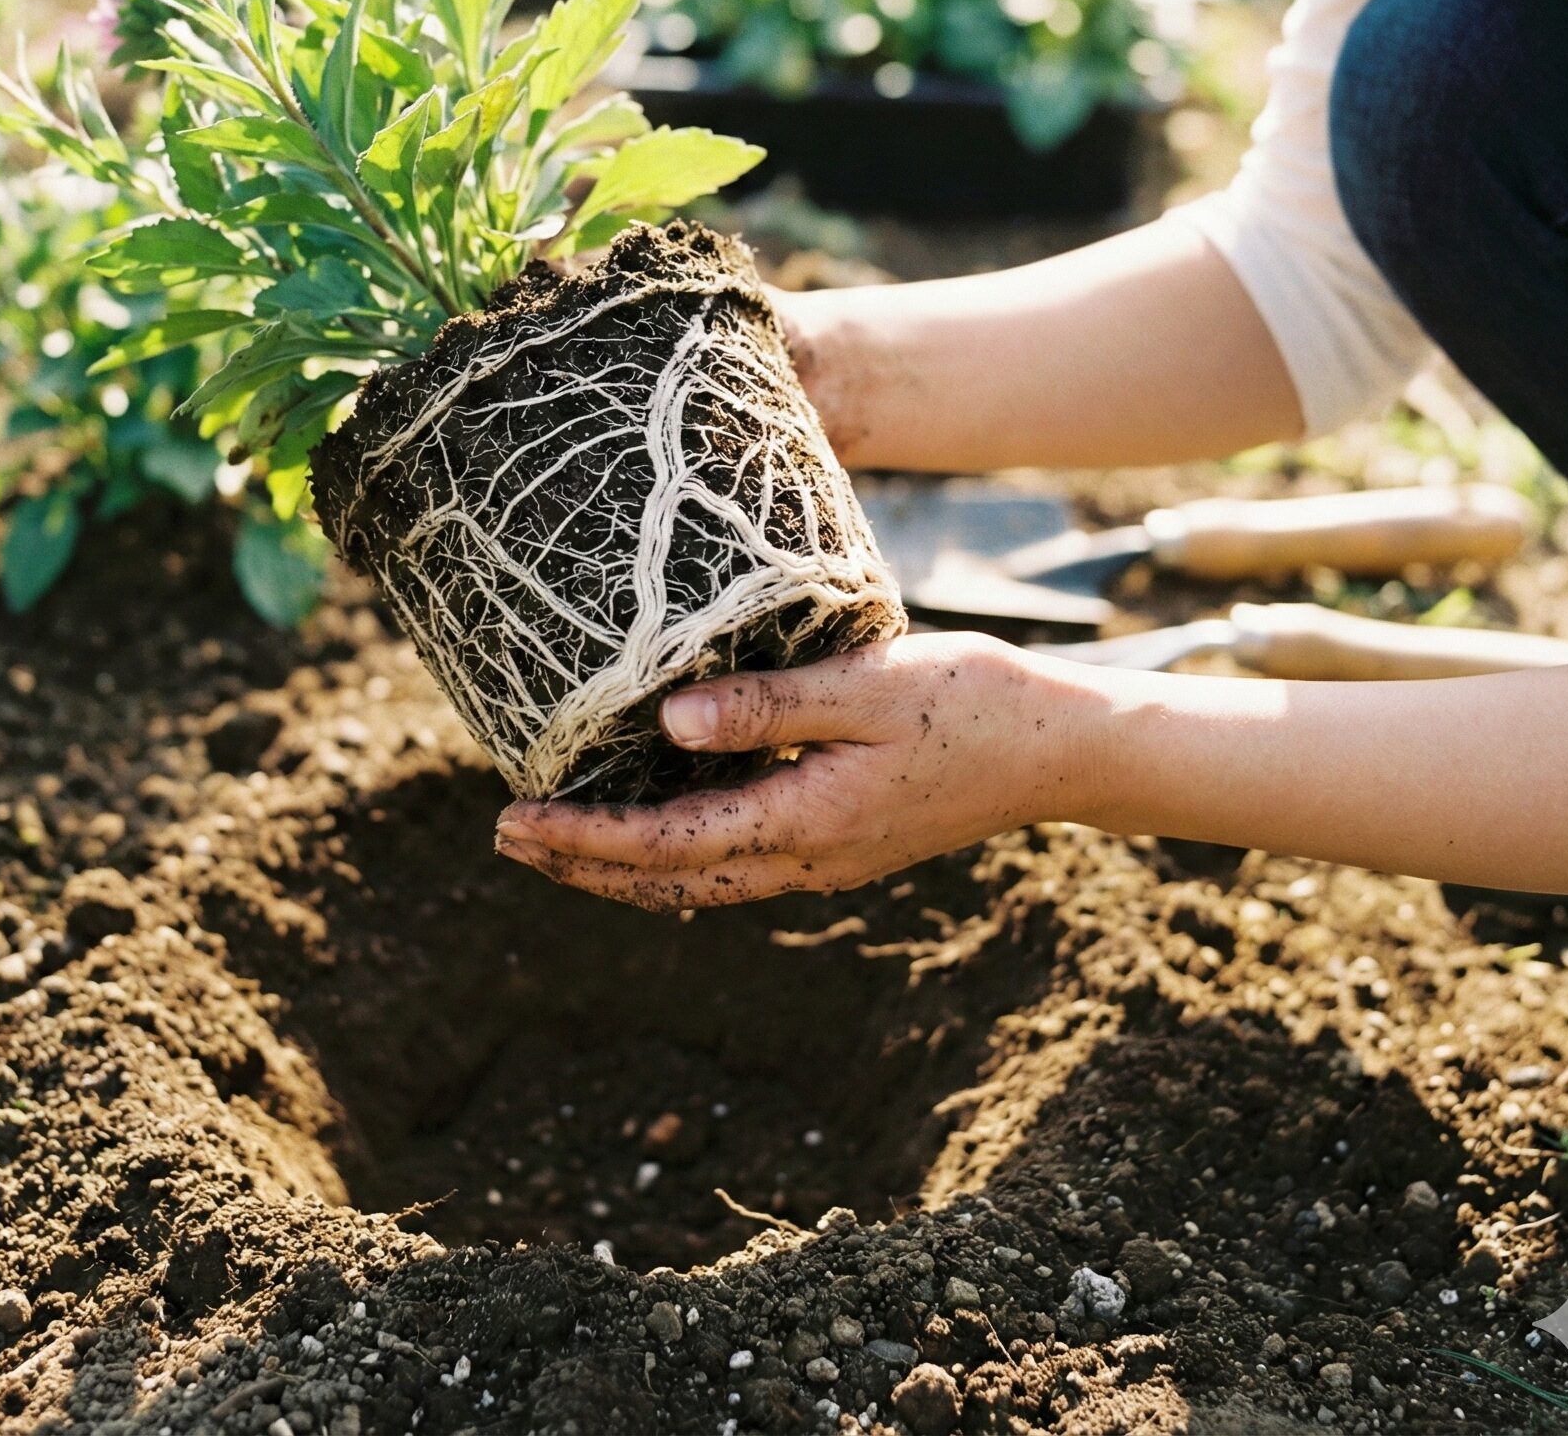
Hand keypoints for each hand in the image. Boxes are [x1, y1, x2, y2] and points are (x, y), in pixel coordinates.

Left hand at [492, 632, 1104, 908]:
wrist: (1060, 747)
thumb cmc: (969, 698)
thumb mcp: (865, 685)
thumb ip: (768, 705)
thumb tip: (666, 721)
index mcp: (805, 821)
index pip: (666, 841)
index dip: (583, 835)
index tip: (513, 819)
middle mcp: (808, 858)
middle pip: (669, 880)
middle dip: (583, 862)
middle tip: (507, 837)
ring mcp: (827, 860)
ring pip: (700, 883)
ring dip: (623, 868)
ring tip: (558, 844)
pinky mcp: (842, 844)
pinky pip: (736, 866)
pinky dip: (677, 859)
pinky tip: (656, 831)